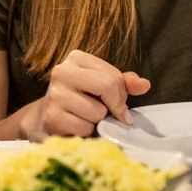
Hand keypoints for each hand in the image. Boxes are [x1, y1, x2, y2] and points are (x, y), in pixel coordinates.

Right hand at [24, 50, 149, 138]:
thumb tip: (145, 85)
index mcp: (76, 58)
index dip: (121, 94)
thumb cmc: (80, 100)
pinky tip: (75, 126)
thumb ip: (124, 83)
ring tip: (84, 117)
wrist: (46, 118)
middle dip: (114, 106)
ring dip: (97, 121)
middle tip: (108, 113)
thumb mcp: (103, 86)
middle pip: (106, 87)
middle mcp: (62, 71)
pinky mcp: (52, 117)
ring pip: (97, 112)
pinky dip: (86, 132)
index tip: (116, 103)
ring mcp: (54, 94)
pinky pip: (85, 128)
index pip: (113, 76)